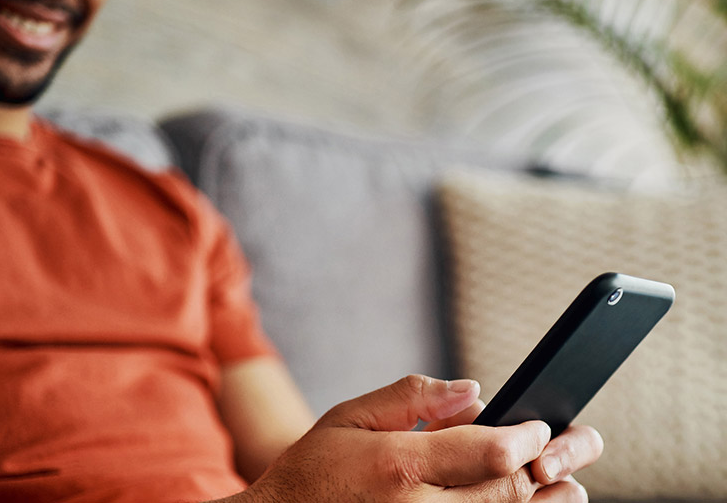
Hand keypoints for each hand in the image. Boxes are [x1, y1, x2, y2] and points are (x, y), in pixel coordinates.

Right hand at [222, 375, 602, 501]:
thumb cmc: (315, 471)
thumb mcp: (350, 417)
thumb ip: (411, 397)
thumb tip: (474, 390)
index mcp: (399, 466)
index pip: (491, 450)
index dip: (527, 436)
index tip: (537, 426)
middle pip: (510, 490)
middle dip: (545, 468)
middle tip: (563, 451)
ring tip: (564, 486)